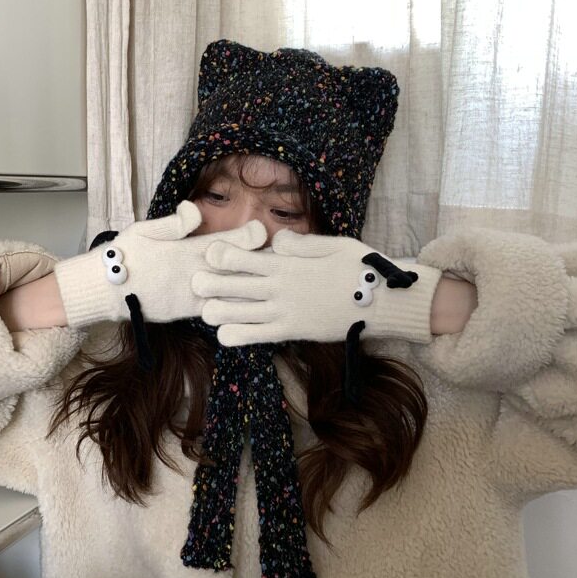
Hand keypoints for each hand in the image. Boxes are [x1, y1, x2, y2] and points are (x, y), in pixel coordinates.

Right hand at [54, 201, 267, 327]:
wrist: (104, 290)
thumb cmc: (124, 255)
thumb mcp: (144, 229)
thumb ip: (174, 223)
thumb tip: (194, 209)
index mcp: (187, 249)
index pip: (226, 241)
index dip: (249, 237)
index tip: (264, 233)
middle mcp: (193, 272)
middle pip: (236, 267)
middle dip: (261, 263)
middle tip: (284, 259)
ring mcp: (191, 294)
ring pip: (230, 291)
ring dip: (252, 287)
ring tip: (275, 284)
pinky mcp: (185, 312)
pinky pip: (215, 311)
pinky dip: (233, 308)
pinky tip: (251, 309)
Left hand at [191, 228, 442, 345]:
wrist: (382, 302)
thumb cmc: (359, 268)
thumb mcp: (332, 244)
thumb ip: (300, 243)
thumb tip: (274, 241)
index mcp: (288, 263)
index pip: (247, 258)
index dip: (225, 255)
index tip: (209, 253)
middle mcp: (282, 288)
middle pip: (237, 285)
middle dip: (212, 284)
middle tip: (194, 283)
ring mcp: (285, 312)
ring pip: (242, 313)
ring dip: (221, 312)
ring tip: (206, 310)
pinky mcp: (292, 331)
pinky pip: (259, 336)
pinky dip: (240, 335)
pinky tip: (224, 335)